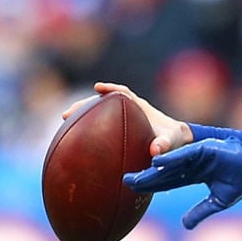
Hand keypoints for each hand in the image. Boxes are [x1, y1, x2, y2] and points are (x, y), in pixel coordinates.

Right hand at [62, 82, 191, 157]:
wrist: (177, 142)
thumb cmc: (175, 139)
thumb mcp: (172, 141)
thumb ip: (164, 144)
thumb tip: (155, 151)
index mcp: (141, 108)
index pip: (124, 94)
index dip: (111, 90)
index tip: (97, 89)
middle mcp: (129, 111)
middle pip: (103, 103)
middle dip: (85, 105)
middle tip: (67, 114)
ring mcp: (123, 120)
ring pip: (99, 114)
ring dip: (83, 116)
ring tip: (64, 124)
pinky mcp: (120, 131)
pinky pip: (101, 127)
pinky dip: (89, 130)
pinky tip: (76, 142)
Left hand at [124, 137, 241, 228]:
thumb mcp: (218, 202)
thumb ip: (200, 212)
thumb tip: (185, 226)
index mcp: (195, 174)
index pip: (168, 181)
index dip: (151, 185)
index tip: (133, 189)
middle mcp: (193, 163)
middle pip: (164, 172)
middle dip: (145, 177)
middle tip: (124, 180)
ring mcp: (198, 155)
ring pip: (171, 163)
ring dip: (152, 170)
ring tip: (135, 175)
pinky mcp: (206, 149)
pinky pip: (185, 155)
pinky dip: (171, 159)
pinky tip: (156, 162)